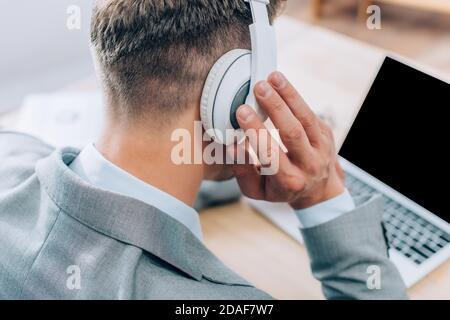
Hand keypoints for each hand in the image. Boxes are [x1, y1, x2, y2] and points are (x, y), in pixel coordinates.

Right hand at [230, 72, 344, 209]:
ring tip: (273, 77)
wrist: (317, 190)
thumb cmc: (280, 187)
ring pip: (305, 118)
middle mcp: (308, 165)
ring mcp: (321, 148)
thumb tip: (233, 147)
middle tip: (258, 88)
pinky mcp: (325, 133)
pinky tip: (280, 83)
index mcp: (289, 181)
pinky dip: (295, 96)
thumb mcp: (257, 190)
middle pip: (292, 132)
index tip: (241, 112)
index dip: (256, 132)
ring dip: (289, 95)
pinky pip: (310, 112)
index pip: (270, 154)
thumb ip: (243, 171)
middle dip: (275, 108)